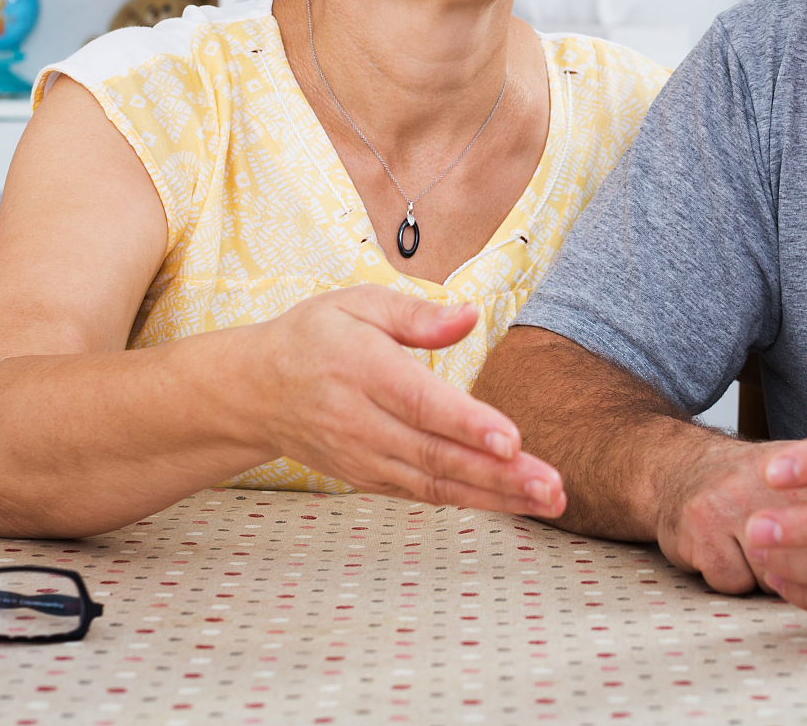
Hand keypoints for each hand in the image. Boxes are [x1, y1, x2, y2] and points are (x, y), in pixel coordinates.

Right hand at [248, 285, 565, 515]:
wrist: (255, 390)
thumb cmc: (315, 337)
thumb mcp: (357, 303)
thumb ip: (417, 314)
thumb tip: (470, 315)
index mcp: (363, 371)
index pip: (421, 403)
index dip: (468, 425)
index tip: (512, 440)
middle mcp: (362, 422)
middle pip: (436, 454)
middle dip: (499, 474)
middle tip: (551, 485)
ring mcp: (363, 457)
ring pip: (434, 482)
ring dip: (494, 496)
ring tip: (548, 502)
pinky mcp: (367, 478)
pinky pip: (422, 493)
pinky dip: (467, 501)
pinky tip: (511, 502)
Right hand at [651, 435, 806, 595]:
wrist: (676, 469)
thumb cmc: (753, 483)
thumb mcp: (805, 475)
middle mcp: (774, 482)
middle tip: (805, 563)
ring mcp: (736, 505)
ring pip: (773, 573)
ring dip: (769, 575)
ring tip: (755, 549)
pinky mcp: (702, 529)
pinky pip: (734, 581)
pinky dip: (731, 578)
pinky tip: (724, 552)